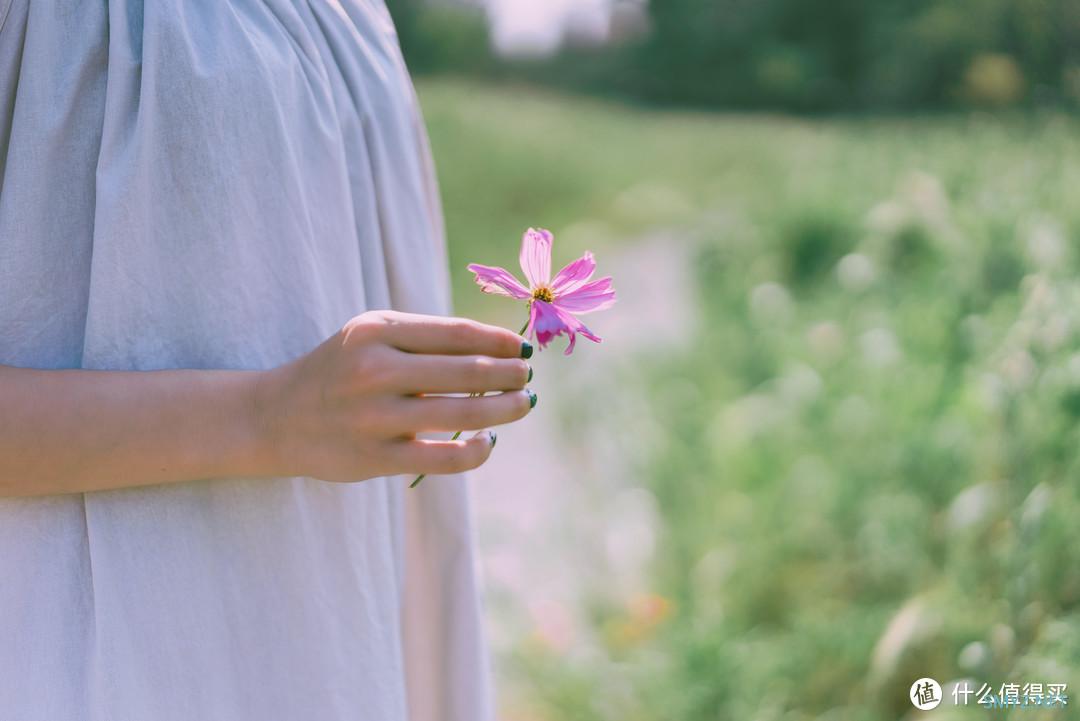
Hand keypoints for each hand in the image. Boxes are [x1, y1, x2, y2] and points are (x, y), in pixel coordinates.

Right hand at [253, 310, 533, 481]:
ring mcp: (376, 417)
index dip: (499, 340)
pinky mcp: (377, 458)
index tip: (523, 346)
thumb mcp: (371, 335)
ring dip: (505, 408)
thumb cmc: (340, 370)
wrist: (276, 418)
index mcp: (376, 331)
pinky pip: (445, 458)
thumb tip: (501, 345)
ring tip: (523, 403)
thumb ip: (426, 337)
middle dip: (509, 373)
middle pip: (467, 371)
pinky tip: (490, 440)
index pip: (456, 334)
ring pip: (463, 413)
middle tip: (527, 376)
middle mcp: (375, 371)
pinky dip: (478, 450)